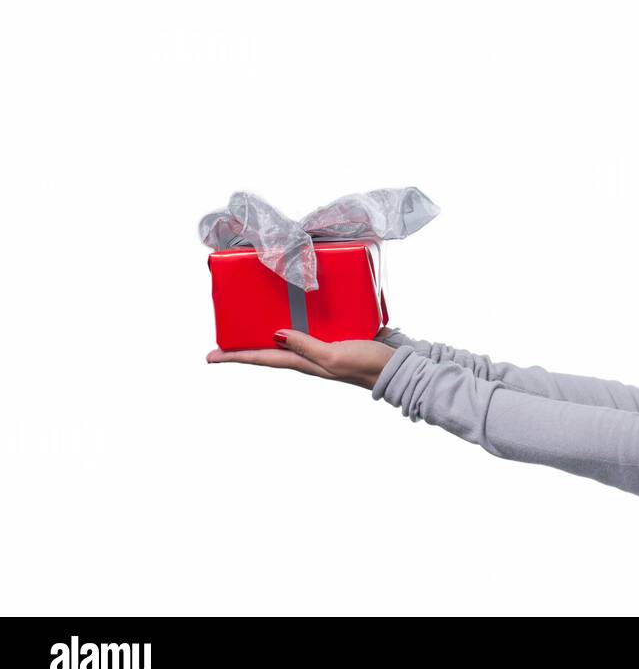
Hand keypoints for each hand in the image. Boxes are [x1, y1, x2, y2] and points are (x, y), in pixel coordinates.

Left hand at [206, 329, 397, 389]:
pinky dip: (304, 314)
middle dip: (249, 341)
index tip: (210, 356)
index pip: (261, 358)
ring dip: (274, 325)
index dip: (235, 357)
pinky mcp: (341, 332)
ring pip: (292, 333)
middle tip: (228, 331)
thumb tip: (275, 334)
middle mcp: (310, 354)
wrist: (399, 366)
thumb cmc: (367, 365)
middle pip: (271, 346)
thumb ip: (306, 346)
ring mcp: (325, 344)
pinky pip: (315, 323)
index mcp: (304, 362)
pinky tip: (304, 302)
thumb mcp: (334, 356)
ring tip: (257, 313)